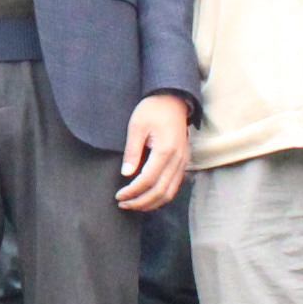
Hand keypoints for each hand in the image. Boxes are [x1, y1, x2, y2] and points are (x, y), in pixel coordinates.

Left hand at [118, 92, 192, 211]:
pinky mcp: (184, 162)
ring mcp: (183, 162)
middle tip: (123, 204)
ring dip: (151, 203)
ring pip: (170, 192)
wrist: (173, 99)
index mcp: (165, 150)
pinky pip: (174, 186)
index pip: (148, 180)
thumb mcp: (136, 126)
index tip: (118, 196)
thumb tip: (126, 174)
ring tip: (134, 204)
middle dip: (140, 202)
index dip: (132, 191)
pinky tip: (147, 197)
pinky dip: (161, 196)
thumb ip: (132, 151)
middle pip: (160, 191)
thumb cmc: (152, 109)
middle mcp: (178, 159)